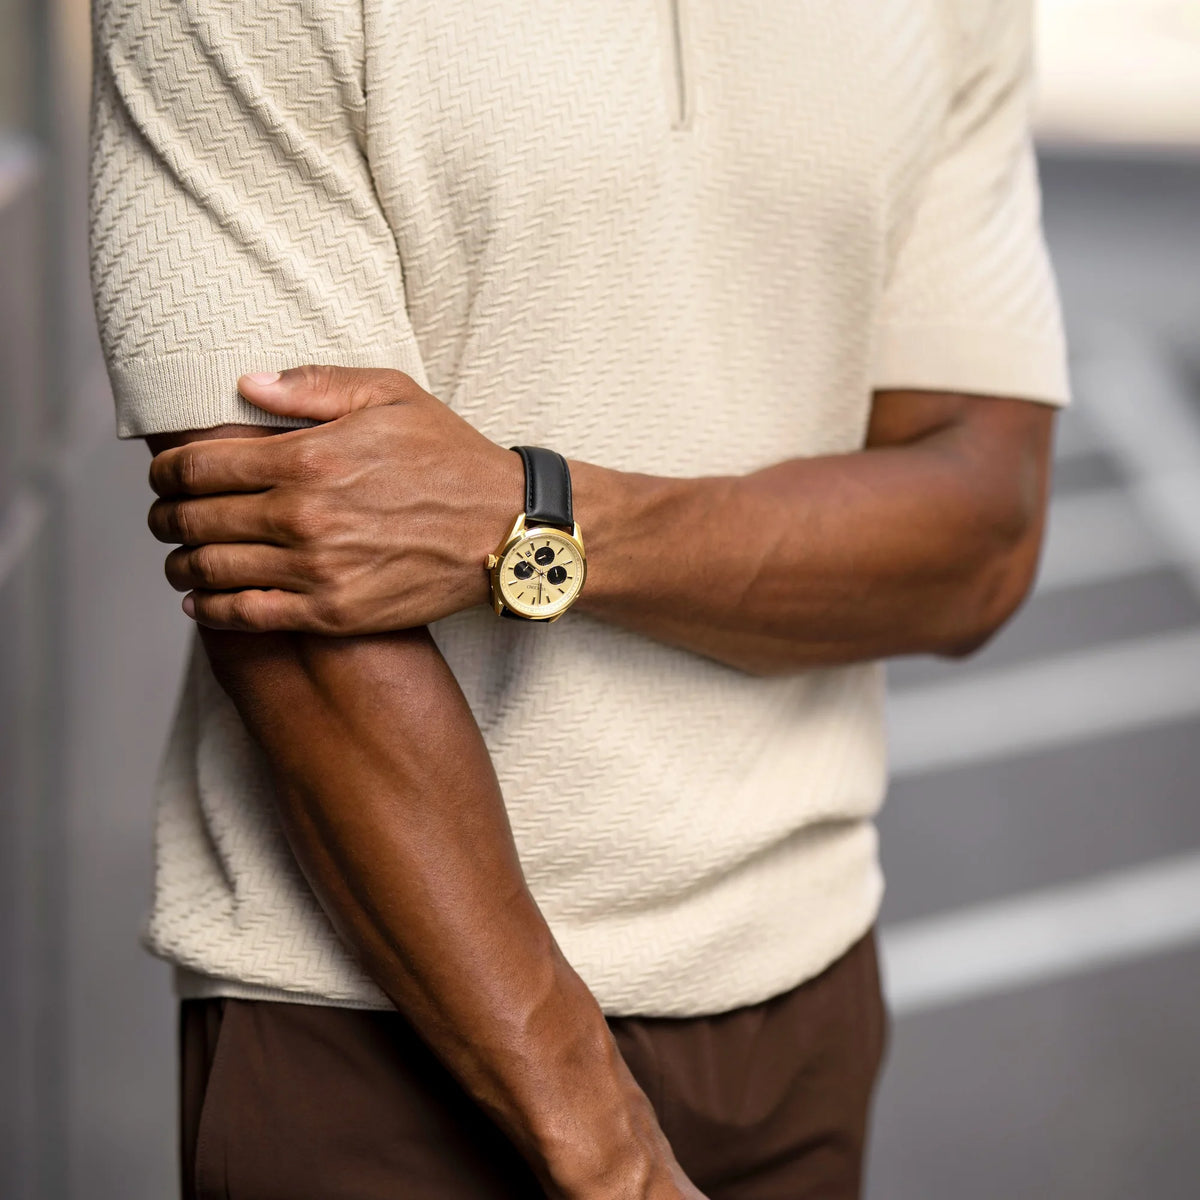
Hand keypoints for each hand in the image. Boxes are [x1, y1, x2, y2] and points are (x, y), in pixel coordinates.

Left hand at [147, 365, 523, 632]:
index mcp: (308, 457)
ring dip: (180, 563)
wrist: (505, 528)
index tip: (161, 474)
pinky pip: (248, 616)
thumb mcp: (390, 395)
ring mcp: (316, 570)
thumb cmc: (451, 458)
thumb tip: (244, 383)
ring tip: (179, 558)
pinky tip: (201, 602)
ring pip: (211, 569)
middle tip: (163, 515)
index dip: (164, 470)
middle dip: (164, 514)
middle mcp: (303, 516)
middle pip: (193, 518)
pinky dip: (211, 610)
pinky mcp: (334, 612)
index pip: (199, 465)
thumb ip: (312, 385)